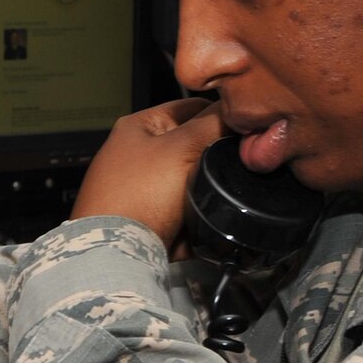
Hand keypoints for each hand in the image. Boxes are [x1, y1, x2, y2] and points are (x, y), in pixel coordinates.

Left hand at [68, 98, 226, 252]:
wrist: (118, 254)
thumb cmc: (134, 197)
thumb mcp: (181, 148)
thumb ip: (212, 124)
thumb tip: (237, 111)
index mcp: (139, 127)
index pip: (190, 107)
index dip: (219, 114)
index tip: (243, 126)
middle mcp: (138, 156)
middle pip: (194, 148)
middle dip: (214, 159)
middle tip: (230, 166)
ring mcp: (143, 191)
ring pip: (194, 185)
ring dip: (207, 194)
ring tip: (214, 198)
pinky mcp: (152, 222)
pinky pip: (187, 216)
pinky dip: (197, 222)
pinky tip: (204, 224)